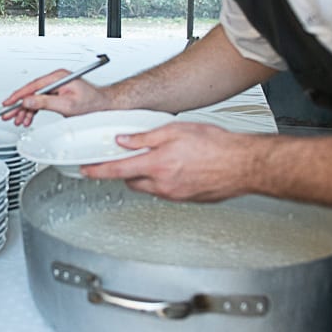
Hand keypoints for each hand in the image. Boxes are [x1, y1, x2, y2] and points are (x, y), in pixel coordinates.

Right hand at [0, 67, 109, 126]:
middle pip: (31, 93)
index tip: (8, 103)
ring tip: (18, 120)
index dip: (18, 95)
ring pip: (34, 99)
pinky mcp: (56, 95)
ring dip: (25, 110)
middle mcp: (55, 80)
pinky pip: (40, 102)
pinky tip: (27, 118)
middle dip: (18, 105)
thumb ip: (45, 103)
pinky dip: (33, 111)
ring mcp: (56, 87)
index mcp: (58, 77)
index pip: (32, 86)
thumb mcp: (67, 105)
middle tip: (7, 115)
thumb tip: (28, 101)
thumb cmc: (93, 102)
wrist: (105, 106)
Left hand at [80, 122, 257, 202]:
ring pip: (149, 188)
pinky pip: (166, 192)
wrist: (244, 165)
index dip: (98, 171)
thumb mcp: (174, 131)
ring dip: (146, 177)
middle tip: (128, 158)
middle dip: (126, 171)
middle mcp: (163, 184)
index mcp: (156, 165)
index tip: (86, 171)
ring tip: (159, 160)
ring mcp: (175, 195)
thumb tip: (124, 141)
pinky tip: (175, 169)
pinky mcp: (187, 200)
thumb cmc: (216, 146)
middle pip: (131, 181)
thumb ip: (144, 137)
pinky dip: (163, 182)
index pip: (117, 171)